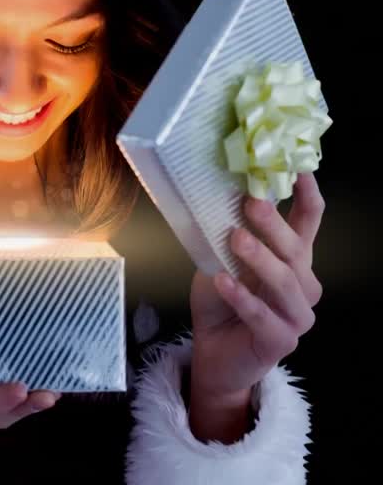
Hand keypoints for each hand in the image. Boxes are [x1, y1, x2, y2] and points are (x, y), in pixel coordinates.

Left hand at [189, 172, 323, 403]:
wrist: (213, 352)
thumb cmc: (220, 301)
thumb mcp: (221, 259)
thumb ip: (230, 235)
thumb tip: (221, 195)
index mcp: (293, 260)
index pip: (308, 224)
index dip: (307, 197)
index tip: (300, 170)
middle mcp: (303, 285)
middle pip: (296, 251)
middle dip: (275, 225)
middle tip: (251, 204)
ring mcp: (298, 315)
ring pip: (285, 283)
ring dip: (260, 259)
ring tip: (235, 239)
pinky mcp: (283, 340)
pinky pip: (263, 316)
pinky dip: (243, 298)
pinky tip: (223, 283)